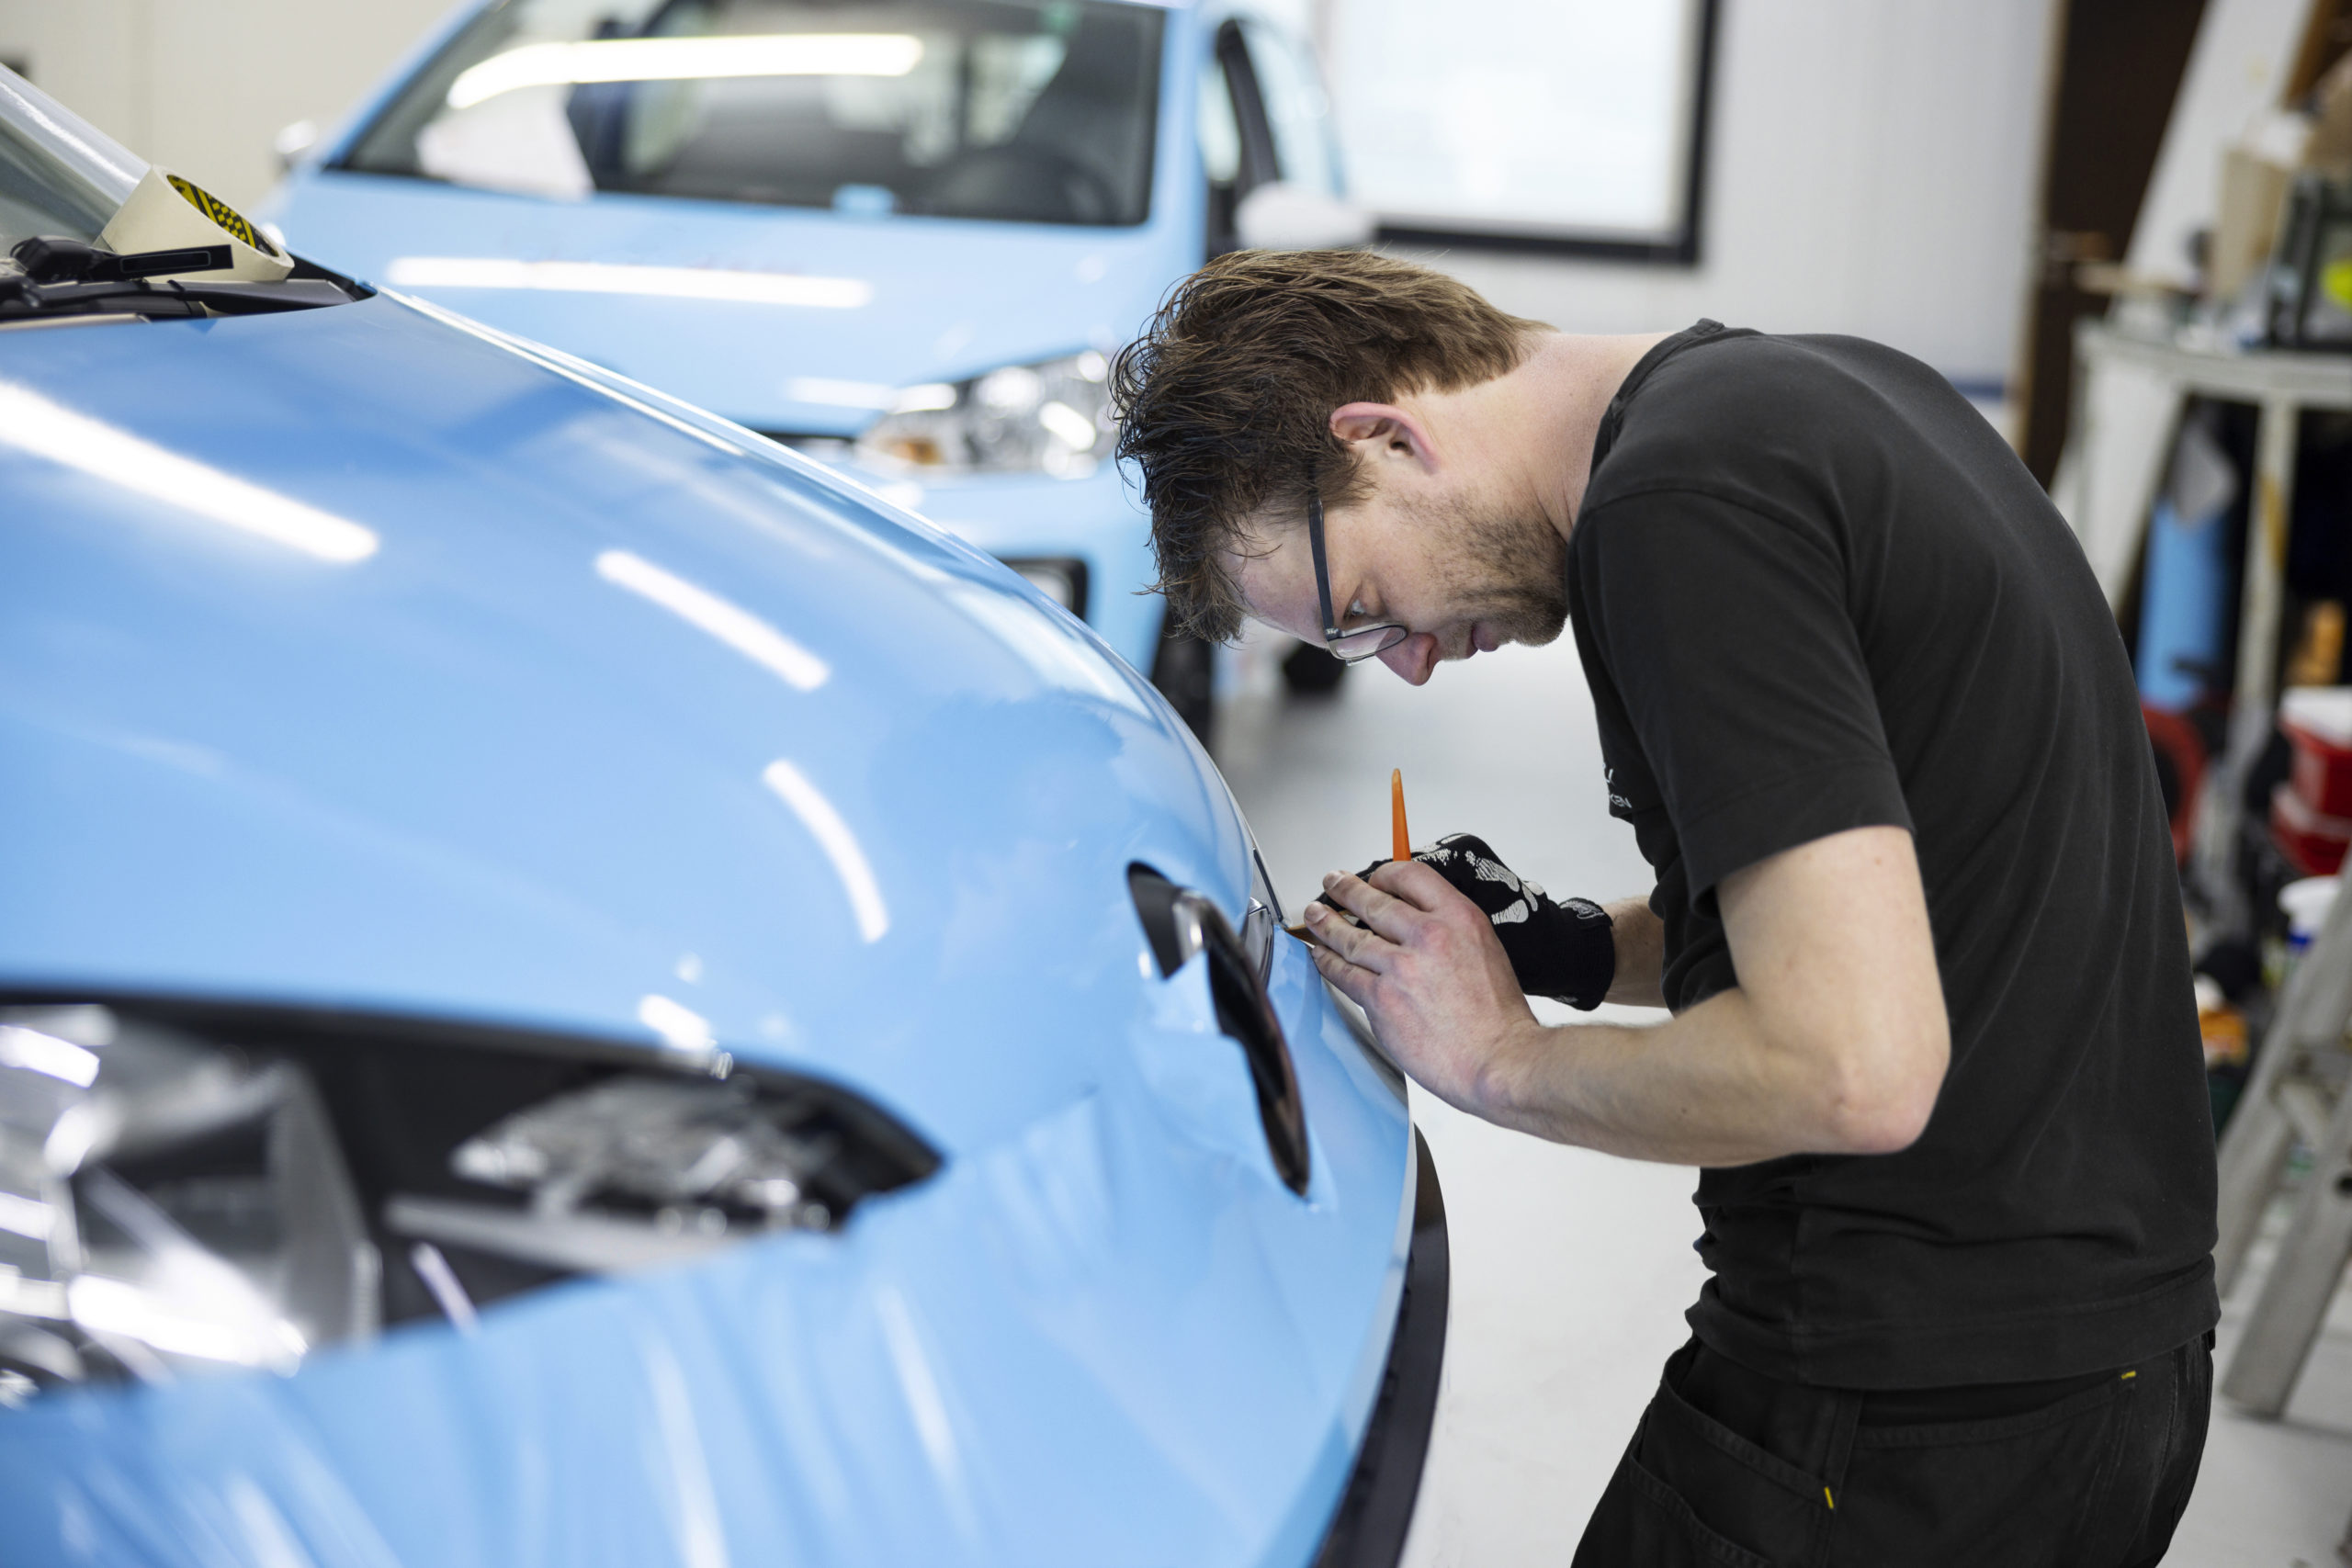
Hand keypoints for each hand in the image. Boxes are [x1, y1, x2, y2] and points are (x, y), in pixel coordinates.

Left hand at [1304, 859, 1539, 1114]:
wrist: (1498, 1059)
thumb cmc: (1498, 1018)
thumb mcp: (1486, 951)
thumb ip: (1452, 933)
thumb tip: (1420, 926)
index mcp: (1460, 919)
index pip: (1411, 876)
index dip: (1384, 874)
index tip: (1373, 878)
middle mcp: (1428, 936)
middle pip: (1373, 902)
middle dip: (1346, 890)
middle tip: (1333, 883)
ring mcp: (1401, 967)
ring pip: (1350, 937)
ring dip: (1327, 924)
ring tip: (1315, 915)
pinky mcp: (1381, 999)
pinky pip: (1344, 974)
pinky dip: (1327, 962)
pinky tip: (1321, 956)